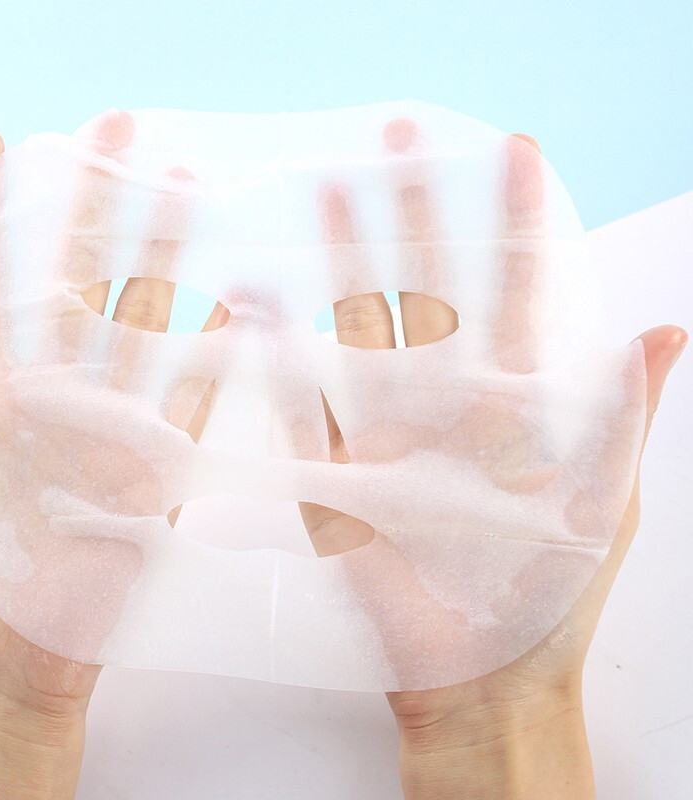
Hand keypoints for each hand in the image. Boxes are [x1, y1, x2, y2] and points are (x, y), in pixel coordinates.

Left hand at [0, 112, 208, 797]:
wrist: (10, 667)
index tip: (2, 140)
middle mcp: (51, 394)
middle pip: (78, 280)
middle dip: (96, 205)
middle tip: (117, 136)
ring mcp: (106, 425)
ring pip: (140, 324)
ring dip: (163, 259)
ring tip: (184, 191)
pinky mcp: (151, 467)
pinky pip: (187, 400)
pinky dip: (210, 357)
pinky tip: (233, 311)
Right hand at [296, 121, 686, 797]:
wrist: (481, 680)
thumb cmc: (552, 599)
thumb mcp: (602, 506)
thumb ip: (622, 420)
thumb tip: (666, 328)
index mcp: (511, 406)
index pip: (513, 293)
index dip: (515, 226)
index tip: (513, 156)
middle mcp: (445, 405)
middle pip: (428, 291)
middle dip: (418, 216)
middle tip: (401, 143)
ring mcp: (387, 435)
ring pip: (363, 331)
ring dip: (346, 266)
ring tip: (329, 195)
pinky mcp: (341, 477)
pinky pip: (309, 410)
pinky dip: (284, 363)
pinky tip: (262, 310)